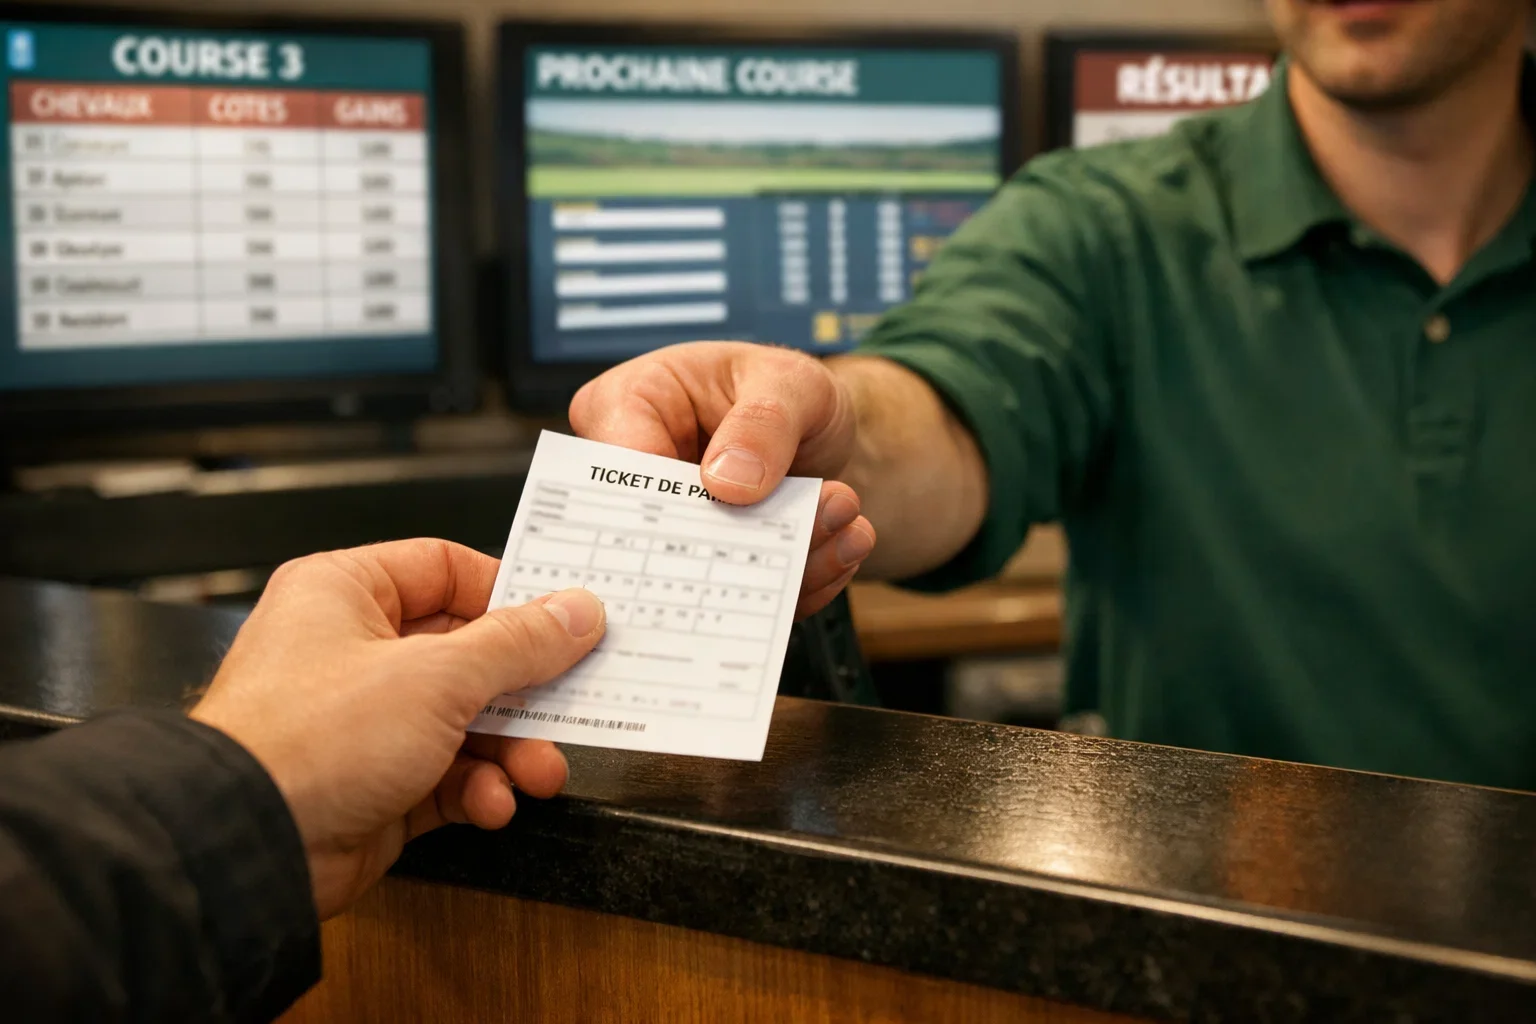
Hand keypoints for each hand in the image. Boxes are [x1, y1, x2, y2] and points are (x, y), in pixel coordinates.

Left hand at [189, 539, 604, 919]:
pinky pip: (447, 776)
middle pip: (466, 653)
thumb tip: (576, 613)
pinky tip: (491, 803)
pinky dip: (477, 790)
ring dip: (509, 749)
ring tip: (538, 771)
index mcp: (345, 594)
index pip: (445, 570)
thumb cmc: (305, 741)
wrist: (249, 847)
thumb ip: (518, 644)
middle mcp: (350, 651)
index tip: (565, 620)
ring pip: (464, 721)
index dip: (509, 595)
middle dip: (522, 689)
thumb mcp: (437, 675)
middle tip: (571, 699)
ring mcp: (362, 722)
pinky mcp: (373, 785)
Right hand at [571, 341, 876, 618]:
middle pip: (658, 534)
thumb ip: (762, 421)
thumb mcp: (788, 382)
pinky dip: (801, 580)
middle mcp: (635, 477)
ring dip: (784, 565)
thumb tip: (728, 482)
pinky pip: (746, 590)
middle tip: (806, 532)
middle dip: (739, 541)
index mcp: (623, 408)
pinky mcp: (712, 566)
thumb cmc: (784, 388)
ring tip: (843, 529)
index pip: (617, 471)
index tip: (728, 512)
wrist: (819, 426)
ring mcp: (672, 530)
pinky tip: (844, 548)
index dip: (664, 506)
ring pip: (709, 572)